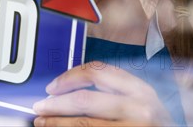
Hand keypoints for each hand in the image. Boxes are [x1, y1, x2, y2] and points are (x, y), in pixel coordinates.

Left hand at [33, 61, 174, 126]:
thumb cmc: (153, 124)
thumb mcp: (141, 103)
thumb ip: (114, 93)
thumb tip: (70, 89)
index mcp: (141, 89)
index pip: (98, 71)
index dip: (69, 77)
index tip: (52, 86)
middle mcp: (139, 108)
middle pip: (84, 99)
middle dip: (56, 103)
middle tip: (39, 106)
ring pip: (83, 123)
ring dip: (56, 122)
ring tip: (41, 122)